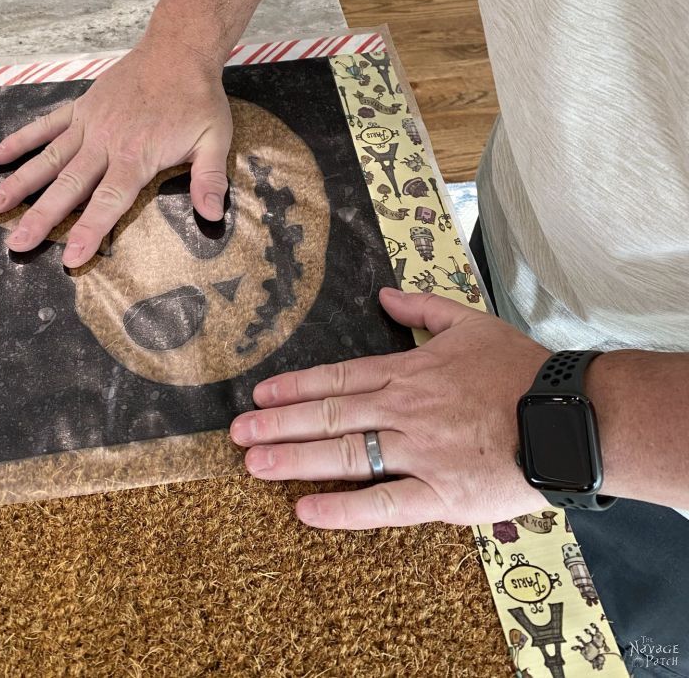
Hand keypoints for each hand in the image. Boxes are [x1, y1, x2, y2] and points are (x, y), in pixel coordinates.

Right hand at [0, 37, 231, 266]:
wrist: (179, 50)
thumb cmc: (198, 98)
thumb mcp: (215, 139)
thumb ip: (210, 179)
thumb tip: (211, 214)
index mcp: (137, 156)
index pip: (108, 201)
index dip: (89, 230)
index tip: (70, 257)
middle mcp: (106, 143)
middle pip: (68, 186)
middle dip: (42, 217)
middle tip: (17, 243)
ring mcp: (90, 124)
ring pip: (49, 158)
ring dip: (21, 183)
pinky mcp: (82, 107)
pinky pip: (46, 125)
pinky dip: (21, 139)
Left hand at [230, 289, 550, 527]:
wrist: (566, 415)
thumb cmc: (519, 369)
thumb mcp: (469, 321)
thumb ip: (421, 306)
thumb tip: (383, 292)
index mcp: (408, 372)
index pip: (338, 378)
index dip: (295, 387)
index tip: (260, 395)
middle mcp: (403, 410)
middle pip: (329, 416)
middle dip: (278, 424)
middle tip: (237, 434)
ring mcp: (418, 453)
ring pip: (345, 455)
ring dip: (294, 459)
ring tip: (254, 465)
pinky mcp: (439, 494)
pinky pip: (383, 503)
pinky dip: (343, 509)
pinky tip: (306, 511)